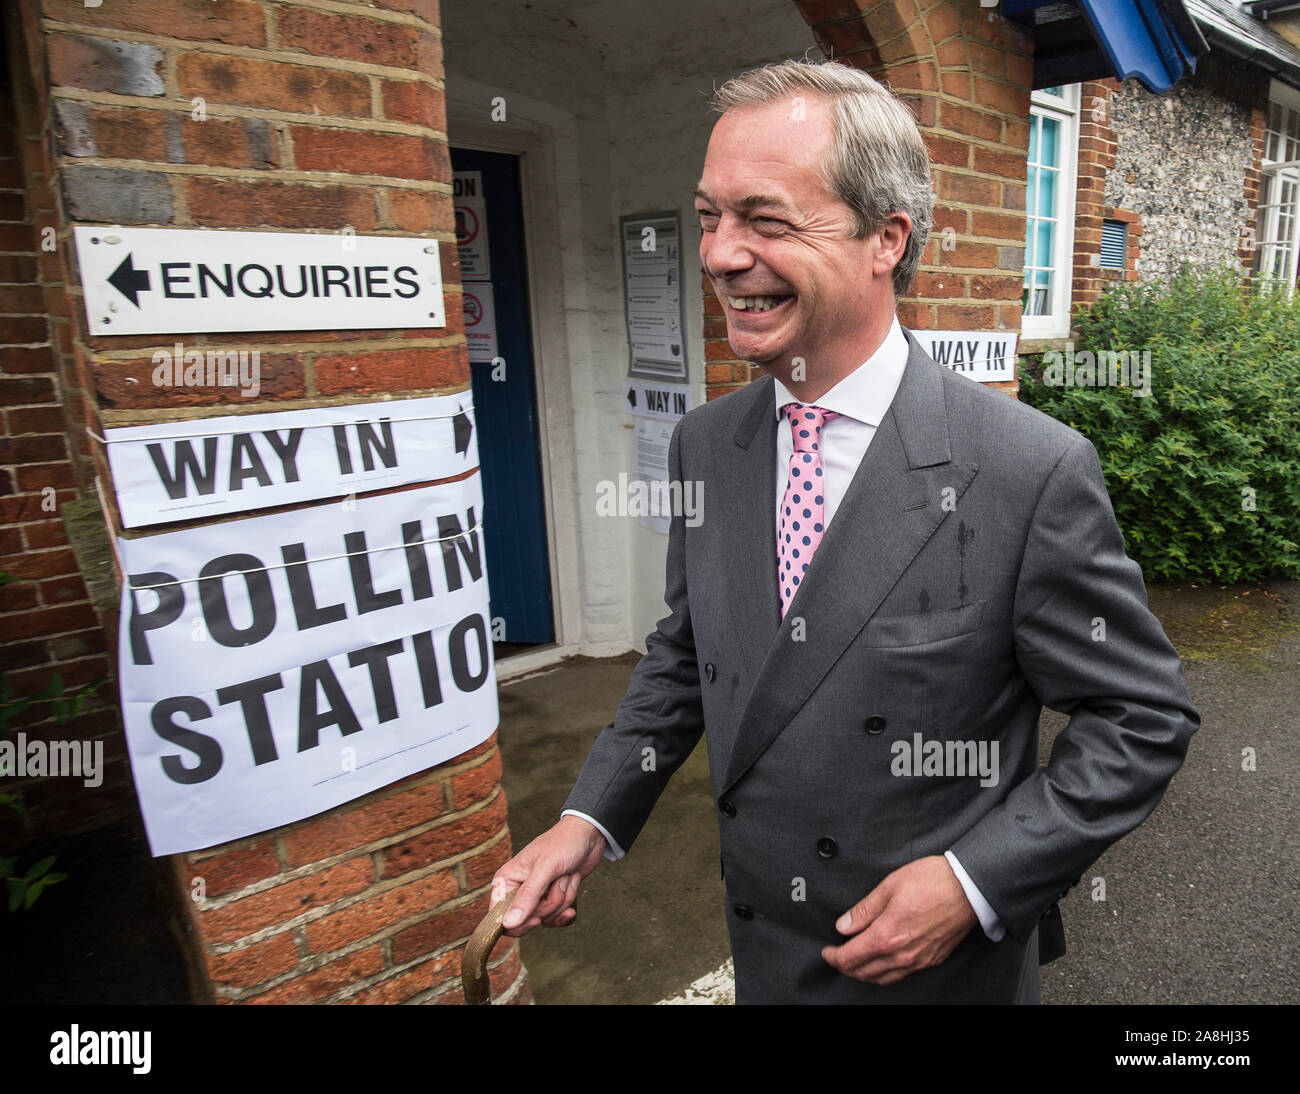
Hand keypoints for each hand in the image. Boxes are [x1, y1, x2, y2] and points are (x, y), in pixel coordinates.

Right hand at [490, 815, 607, 936]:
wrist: (587, 835)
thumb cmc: (562, 843)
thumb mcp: (545, 868)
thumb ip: (527, 896)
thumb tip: (508, 923)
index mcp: (507, 880)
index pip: (499, 917)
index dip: (518, 923)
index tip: (537, 917)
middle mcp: (518, 890)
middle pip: (526, 921)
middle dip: (549, 905)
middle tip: (557, 881)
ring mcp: (536, 896)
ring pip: (545, 919)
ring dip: (563, 899)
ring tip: (566, 875)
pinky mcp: (551, 900)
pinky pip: (556, 918)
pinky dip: (568, 906)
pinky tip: (573, 889)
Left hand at [820, 855, 978, 985]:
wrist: (968, 888)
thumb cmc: (931, 881)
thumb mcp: (889, 886)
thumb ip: (864, 910)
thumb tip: (843, 925)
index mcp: (887, 935)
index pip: (851, 958)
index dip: (834, 957)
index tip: (827, 952)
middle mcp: (902, 954)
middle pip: (864, 973)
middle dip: (846, 967)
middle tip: (836, 957)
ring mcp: (918, 960)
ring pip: (883, 979)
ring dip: (864, 974)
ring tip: (855, 962)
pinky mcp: (931, 960)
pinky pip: (902, 976)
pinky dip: (885, 974)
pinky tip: (882, 963)